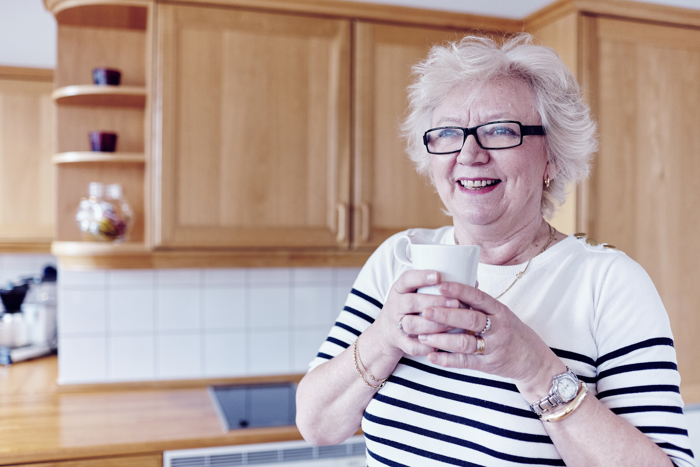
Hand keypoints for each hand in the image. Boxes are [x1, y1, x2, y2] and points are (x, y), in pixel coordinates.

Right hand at [370, 270, 462, 360]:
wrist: (387, 331)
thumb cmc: (410, 307)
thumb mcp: (415, 292)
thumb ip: (437, 287)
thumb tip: (474, 281)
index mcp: (400, 289)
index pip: (407, 279)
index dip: (422, 277)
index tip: (438, 276)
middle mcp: (395, 305)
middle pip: (411, 302)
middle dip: (435, 302)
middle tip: (456, 302)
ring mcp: (395, 324)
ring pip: (411, 324)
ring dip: (433, 325)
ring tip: (452, 325)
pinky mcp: (398, 342)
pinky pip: (411, 346)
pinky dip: (425, 347)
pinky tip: (440, 345)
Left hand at [414, 281, 565, 396]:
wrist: (533, 360)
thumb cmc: (511, 331)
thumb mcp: (500, 313)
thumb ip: (479, 302)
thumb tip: (455, 281)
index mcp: (499, 311)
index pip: (479, 297)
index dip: (459, 291)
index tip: (440, 285)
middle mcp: (498, 328)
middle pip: (470, 319)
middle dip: (446, 315)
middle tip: (425, 310)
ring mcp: (493, 347)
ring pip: (465, 342)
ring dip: (441, 338)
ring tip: (422, 334)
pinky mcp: (487, 365)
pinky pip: (465, 362)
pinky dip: (446, 360)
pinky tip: (431, 356)